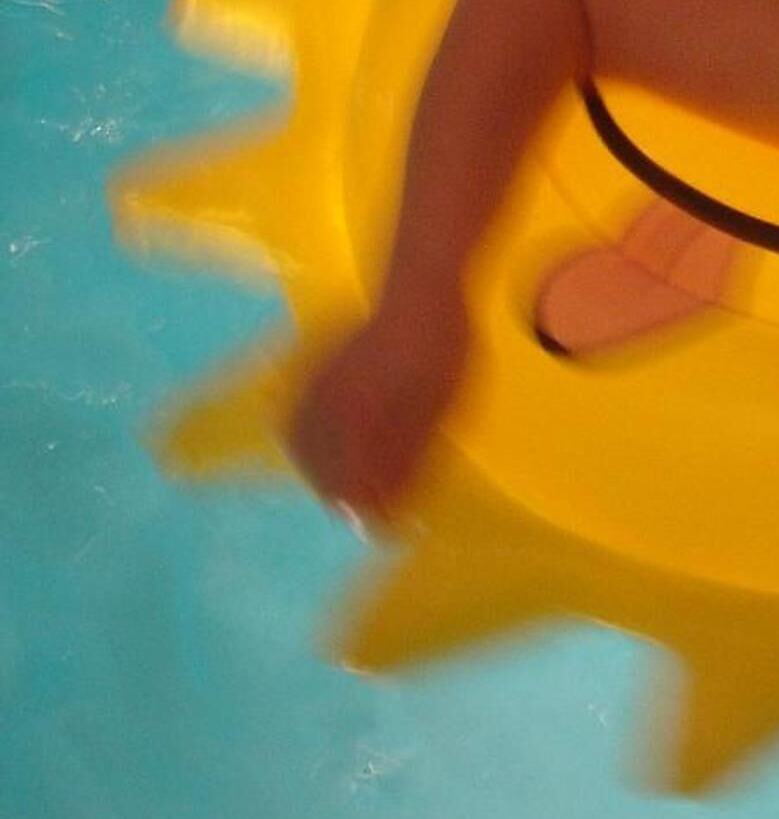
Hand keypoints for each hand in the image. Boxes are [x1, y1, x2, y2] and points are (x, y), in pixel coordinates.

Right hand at [288, 287, 471, 525]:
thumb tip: (385, 506)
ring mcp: (314, 388)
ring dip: (323, 474)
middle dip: (343, 498)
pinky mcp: (313, 371)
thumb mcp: (435, 411)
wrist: (420, 289)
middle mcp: (324, 410)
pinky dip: (308, 443)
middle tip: (373, 510)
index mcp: (355, 423)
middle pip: (321, 475)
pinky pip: (297, 419)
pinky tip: (327, 448)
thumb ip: (407, 458)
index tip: (388, 529)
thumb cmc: (440, 351)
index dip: (370, 515)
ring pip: (302, 449)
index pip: (351, 490)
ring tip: (350, 486)